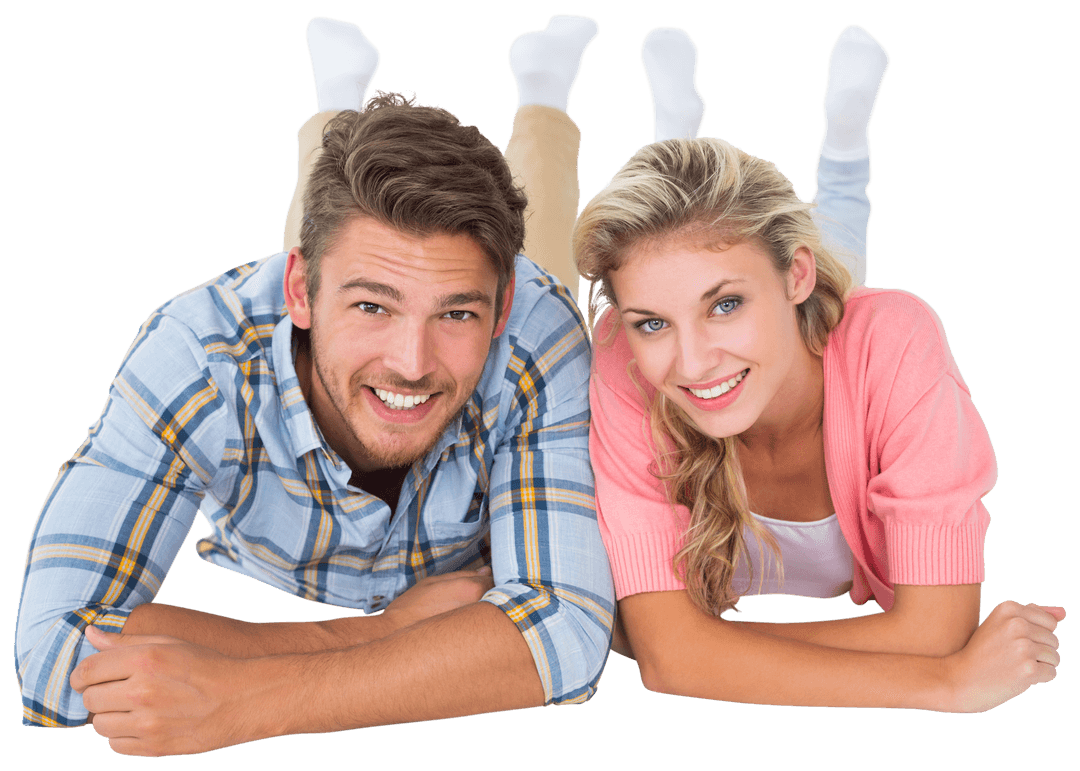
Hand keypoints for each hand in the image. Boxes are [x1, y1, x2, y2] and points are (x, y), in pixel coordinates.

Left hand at [71, 625, 255, 755]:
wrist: (241, 699)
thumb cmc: (207, 666)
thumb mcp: (171, 643)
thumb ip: (127, 640)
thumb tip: (91, 633)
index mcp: (146, 660)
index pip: (88, 669)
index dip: (81, 674)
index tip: (87, 677)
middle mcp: (142, 691)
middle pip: (90, 698)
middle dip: (97, 694)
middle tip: (117, 691)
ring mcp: (147, 722)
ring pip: (100, 725)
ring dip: (109, 717)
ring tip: (132, 708)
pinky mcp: (154, 746)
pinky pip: (115, 746)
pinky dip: (123, 737)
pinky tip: (142, 723)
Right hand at [379, 566, 494, 634]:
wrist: (395, 638)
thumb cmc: (412, 608)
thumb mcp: (434, 581)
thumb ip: (464, 575)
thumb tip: (487, 571)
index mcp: (472, 589)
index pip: (495, 580)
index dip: (488, 581)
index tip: (480, 584)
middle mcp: (480, 609)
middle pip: (499, 599)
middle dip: (493, 598)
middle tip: (473, 602)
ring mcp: (479, 629)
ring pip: (494, 616)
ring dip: (488, 613)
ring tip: (469, 616)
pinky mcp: (475, 645)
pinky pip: (485, 632)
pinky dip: (482, 629)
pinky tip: (468, 631)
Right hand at [944, 601, 1064, 712]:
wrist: (961, 679)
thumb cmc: (983, 652)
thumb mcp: (1001, 624)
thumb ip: (1033, 614)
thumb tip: (1063, 612)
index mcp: (1009, 608)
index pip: (1049, 622)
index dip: (1034, 635)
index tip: (1011, 641)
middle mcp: (1017, 624)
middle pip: (1054, 640)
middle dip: (1038, 651)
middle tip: (1010, 656)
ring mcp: (1023, 647)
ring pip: (1055, 657)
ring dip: (1039, 665)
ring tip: (1014, 665)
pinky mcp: (1029, 669)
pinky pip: (1052, 673)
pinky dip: (1038, 678)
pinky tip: (1017, 676)